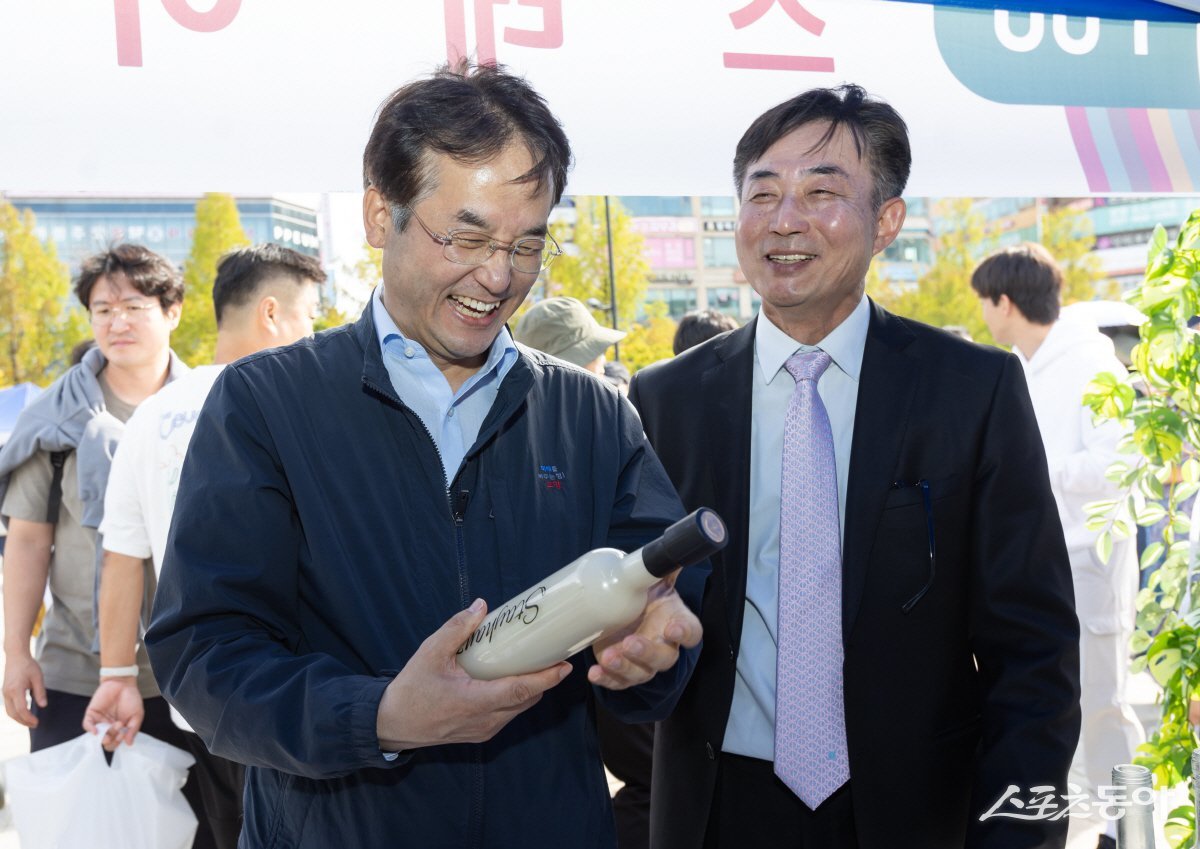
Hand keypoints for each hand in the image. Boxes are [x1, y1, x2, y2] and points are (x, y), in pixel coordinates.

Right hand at [2, 652, 45, 727]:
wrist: (15, 657)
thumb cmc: (28, 666)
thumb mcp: (38, 677)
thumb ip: (40, 692)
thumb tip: (43, 706)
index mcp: (16, 689)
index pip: (21, 708)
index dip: (28, 718)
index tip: (37, 722)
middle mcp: (7, 693)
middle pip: (13, 713)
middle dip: (23, 721)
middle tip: (35, 725)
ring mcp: (4, 693)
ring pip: (9, 711)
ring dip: (19, 719)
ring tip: (30, 722)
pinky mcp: (5, 692)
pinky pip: (8, 707)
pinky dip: (15, 713)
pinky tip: (24, 714)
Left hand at [83, 679, 143, 749]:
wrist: (123, 682)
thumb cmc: (131, 698)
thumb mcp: (137, 714)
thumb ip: (133, 729)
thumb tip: (129, 744)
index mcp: (119, 729)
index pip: (115, 743)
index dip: (118, 742)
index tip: (124, 735)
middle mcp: (108, 727)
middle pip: (105, 742)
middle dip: (112, 740)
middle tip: (119, 730)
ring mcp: (99, 721)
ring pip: (96, 736)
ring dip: (104, 736)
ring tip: (113, 727)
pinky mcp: (91, 714)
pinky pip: (87, 725)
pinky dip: (90, 730)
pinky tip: (96, 732)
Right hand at [376, 599, 571, 750]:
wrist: (391, 724)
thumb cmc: (410, 690)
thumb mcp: (430, 653)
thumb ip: (457, 629)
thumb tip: (481, 606)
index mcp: (475, 701)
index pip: (520, 690)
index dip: (546, 678)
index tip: (564, 665)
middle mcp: (485, 720)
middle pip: (527, 700)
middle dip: (544, 680)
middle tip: (555, 656)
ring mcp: (484, 730)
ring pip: (519, 709)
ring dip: (530, 690)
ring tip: (536, 664)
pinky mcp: (480, 734)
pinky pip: (507, 715)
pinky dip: (516, 698)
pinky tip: (512, 680)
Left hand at [588, 572, 701, 689]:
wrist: (627, 613)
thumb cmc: (646, 599)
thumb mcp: (653, 583)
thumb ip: (658, 569)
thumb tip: (664, 551)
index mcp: (677, 623)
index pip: (691, 633)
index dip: (685, 633)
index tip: (674, 629)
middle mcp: (664, 646)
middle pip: (664, 658)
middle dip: (647, 652)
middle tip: (631, 643)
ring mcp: (643, 662)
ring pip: (640, 672)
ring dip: (624, 667)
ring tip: (609, 657)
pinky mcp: (622, 671)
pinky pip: (618, 682)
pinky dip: (606, 679)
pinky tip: (595, 673)